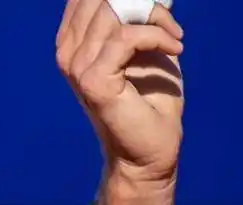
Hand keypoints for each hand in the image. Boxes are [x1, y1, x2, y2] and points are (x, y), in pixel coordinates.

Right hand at [56, 0, 183, 188]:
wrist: (149, 151)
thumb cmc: (150, 100)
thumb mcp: (145, 45)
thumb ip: (138, 16)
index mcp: (72, 40)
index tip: (155, 10)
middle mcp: (67, 51)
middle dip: (143, 2)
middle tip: (168, 23)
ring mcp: (76, 67)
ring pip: (115, 10)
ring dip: (156, 18)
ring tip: (174, 40)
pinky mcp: (93, 80)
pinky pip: (128, 36)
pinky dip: (158, 36)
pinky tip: (174, 49)